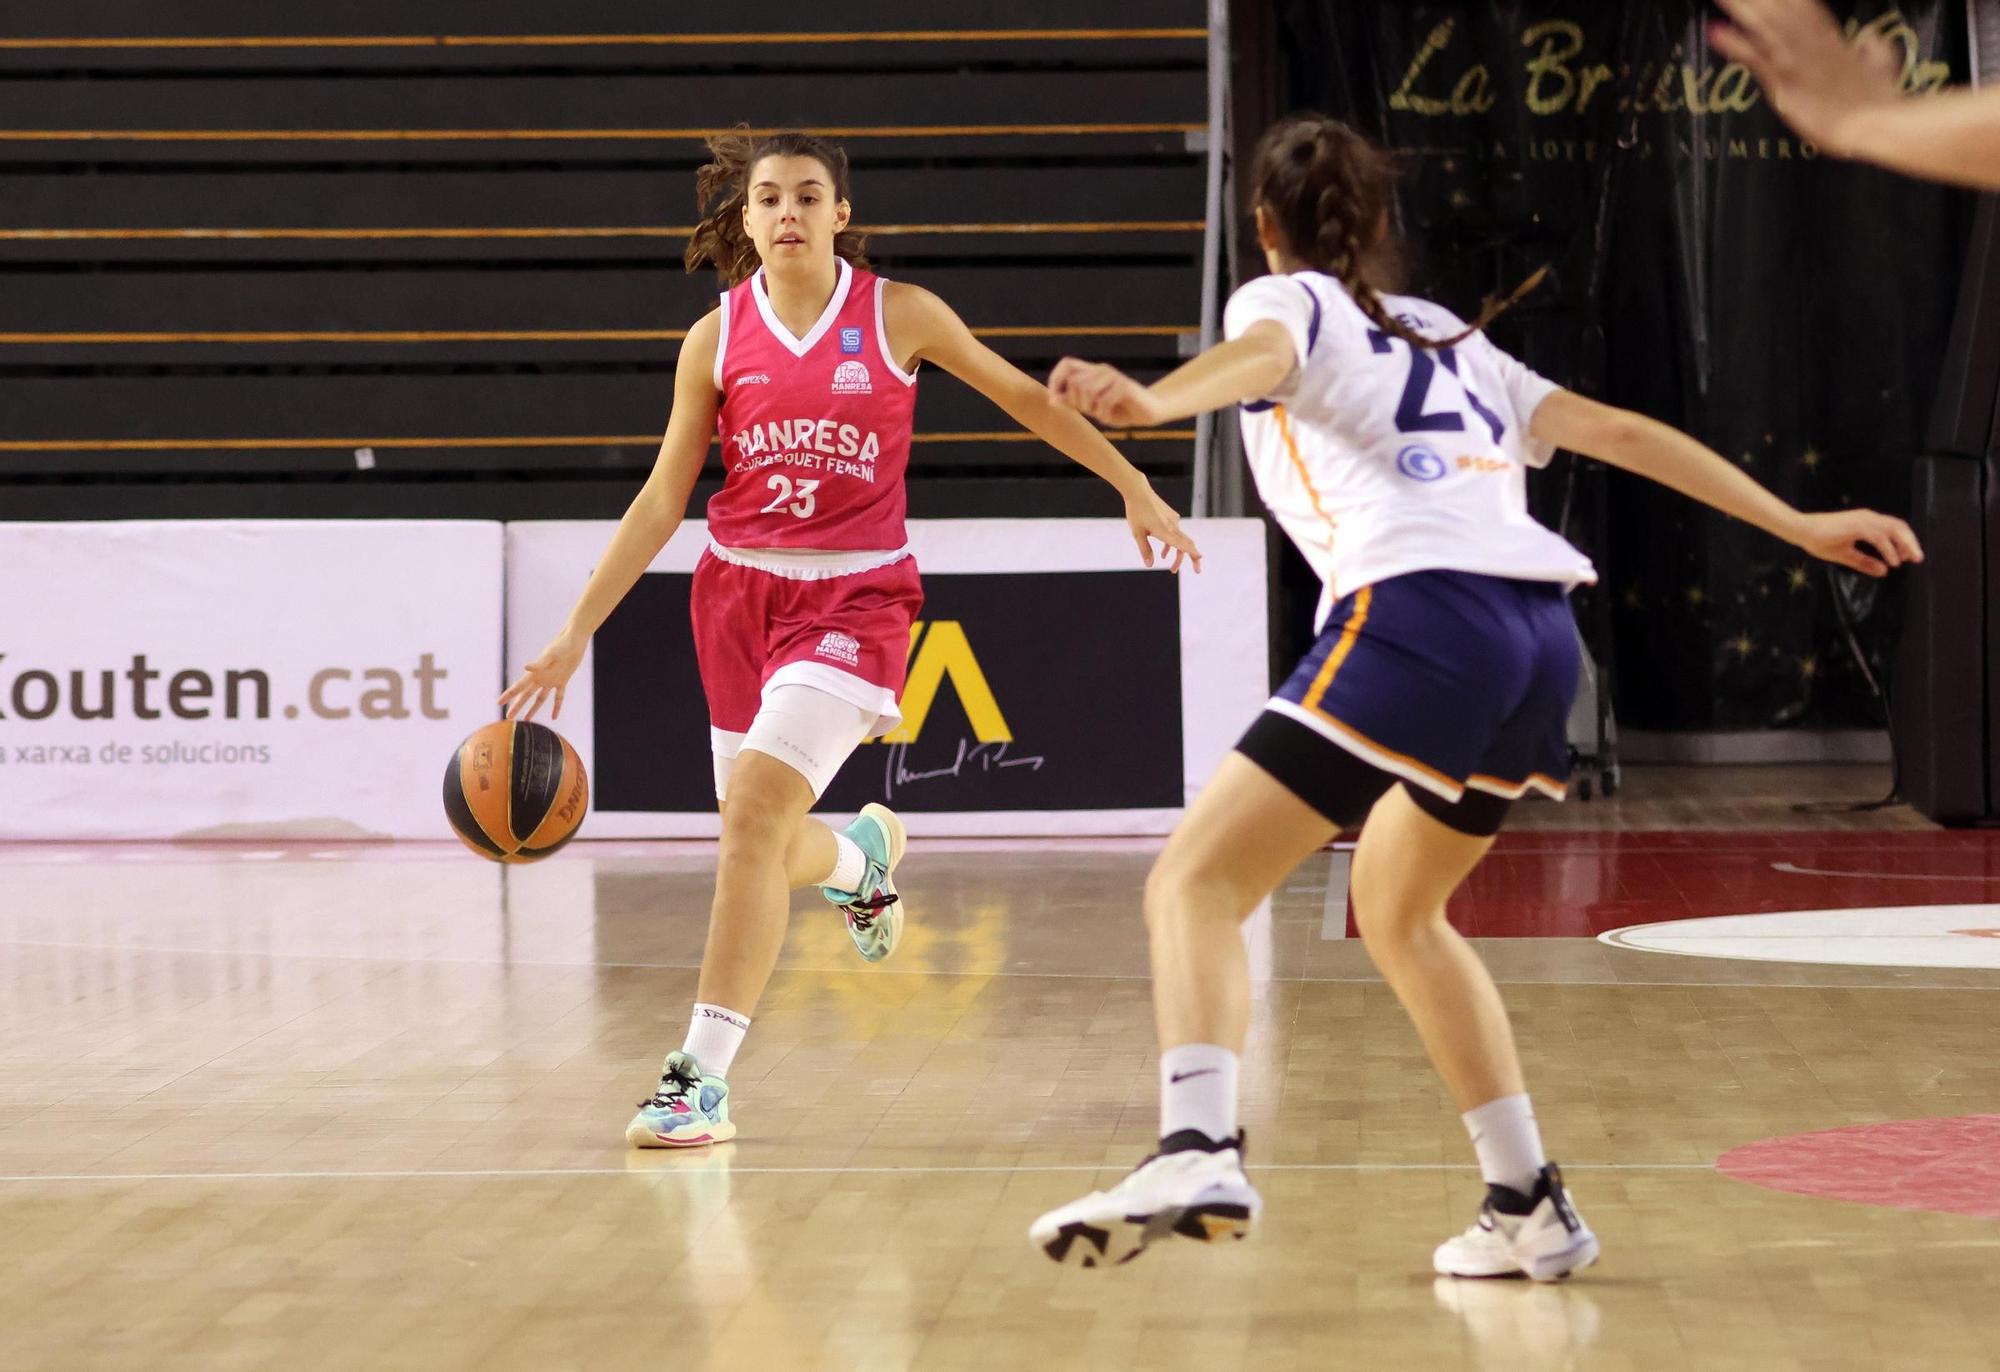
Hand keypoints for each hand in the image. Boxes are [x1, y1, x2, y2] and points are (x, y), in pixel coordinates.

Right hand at [499, 628, 587, 720]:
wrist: (574, 640)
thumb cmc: (562, 645)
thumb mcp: (550, 655)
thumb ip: (538, 663)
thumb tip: (525, 667)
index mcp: (535, 673)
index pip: (519, 687)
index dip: (508, 695)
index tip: (499, 702)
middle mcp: (541, 677)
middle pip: (526, 695)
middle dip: (517, 706)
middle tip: (509, 717)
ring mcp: (551, 680)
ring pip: (540, 698)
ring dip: (533, 709)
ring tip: (527, 720)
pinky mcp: (562, 680)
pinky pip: (558, 697)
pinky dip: (556, 706)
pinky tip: (554, 716)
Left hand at [1049, 357, 1168, 428]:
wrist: (1150, 412)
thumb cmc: (1119, 410)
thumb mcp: (1093, 407)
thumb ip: (1074, 402)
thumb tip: (1051, 400)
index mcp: (1093, 371)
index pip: (1067, 364)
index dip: (1055, 379)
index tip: (1053, 400)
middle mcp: (1103, 369)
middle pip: (1075, 383)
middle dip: (1078, 403)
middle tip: (1092, 412)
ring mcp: (1114, 376)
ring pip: (1087, 392)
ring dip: (1093, 410)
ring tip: (1103, 413)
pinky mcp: (1125, 386)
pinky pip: (1103, 402)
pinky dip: (1104, 415)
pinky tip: (1112, 416)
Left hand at [1124, 485, 1202, 572]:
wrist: (1138, 491)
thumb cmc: (1136, 512)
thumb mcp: (1137, 533)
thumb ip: (1145, 550)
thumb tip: (1150, 565)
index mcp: (1165, 531)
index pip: (1183, 545)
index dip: (1193, 553)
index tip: (1200, 560)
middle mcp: (1173, 526)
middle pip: (1187, 544)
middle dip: (1192, 558)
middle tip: (1197, 571)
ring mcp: (1173, 520)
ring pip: (1180, 540)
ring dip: (1177, 554)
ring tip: (1171, 567)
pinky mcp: (1171, 516)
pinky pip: (1175, 533)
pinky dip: (1172, 544)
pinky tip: (1164, 552)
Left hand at [1709, 0, 1902, 155]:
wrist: (1876, 123)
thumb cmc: (1879, 101)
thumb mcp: (1881, 67)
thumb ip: (1872, 49)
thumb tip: (1870, 38)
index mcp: (1831, 39)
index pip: (1804, 7)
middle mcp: (1811, 43)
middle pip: (1779, 9)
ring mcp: (1796, 61)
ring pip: (1765, 26)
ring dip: (1742, 8)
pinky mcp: (1785, 83)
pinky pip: (1756, 58)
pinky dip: (1735, 44)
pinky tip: (1715, 31)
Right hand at [1790, 508, 1923, 576]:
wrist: (1802, 530)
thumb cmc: (1819, 540)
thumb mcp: (1846, 555)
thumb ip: (1865, 562)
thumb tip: (1884, 571)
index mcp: (1866, 521)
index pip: (1893, 527)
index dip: (1904, 541)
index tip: (1908, 556)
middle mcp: (1869, 517)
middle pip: (1899, 526)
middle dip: (1911, 542)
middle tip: (1918, 558)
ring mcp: (1864, 520)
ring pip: (1893, 529)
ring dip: (1904, 545)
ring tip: (1909, 560)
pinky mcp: (1858, 525)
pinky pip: (1879, 537)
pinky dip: (1888, 549)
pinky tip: (1892, 561)